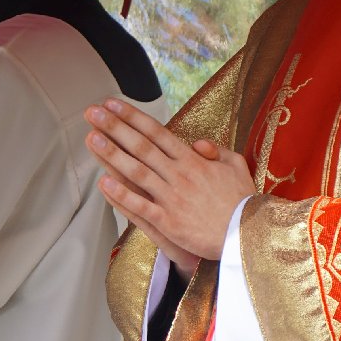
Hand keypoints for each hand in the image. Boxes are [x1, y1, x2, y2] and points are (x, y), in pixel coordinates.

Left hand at [85, 98, 253, 274]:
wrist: (249, 236)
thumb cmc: (243, 202)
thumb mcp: (236, 167)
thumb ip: (217, 151)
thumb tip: (197, 143)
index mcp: (193, 160)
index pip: (157, 133)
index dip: (133, 117)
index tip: (113, 104)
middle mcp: (180, 174)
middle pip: (142, 146)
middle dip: (115, 127)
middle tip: (92, 113)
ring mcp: (173, 198)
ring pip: (137, 171)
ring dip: (112, 154)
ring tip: (91, 138)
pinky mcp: (170, 222)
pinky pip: (141, 206)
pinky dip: (121, 195)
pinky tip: (103, 183)